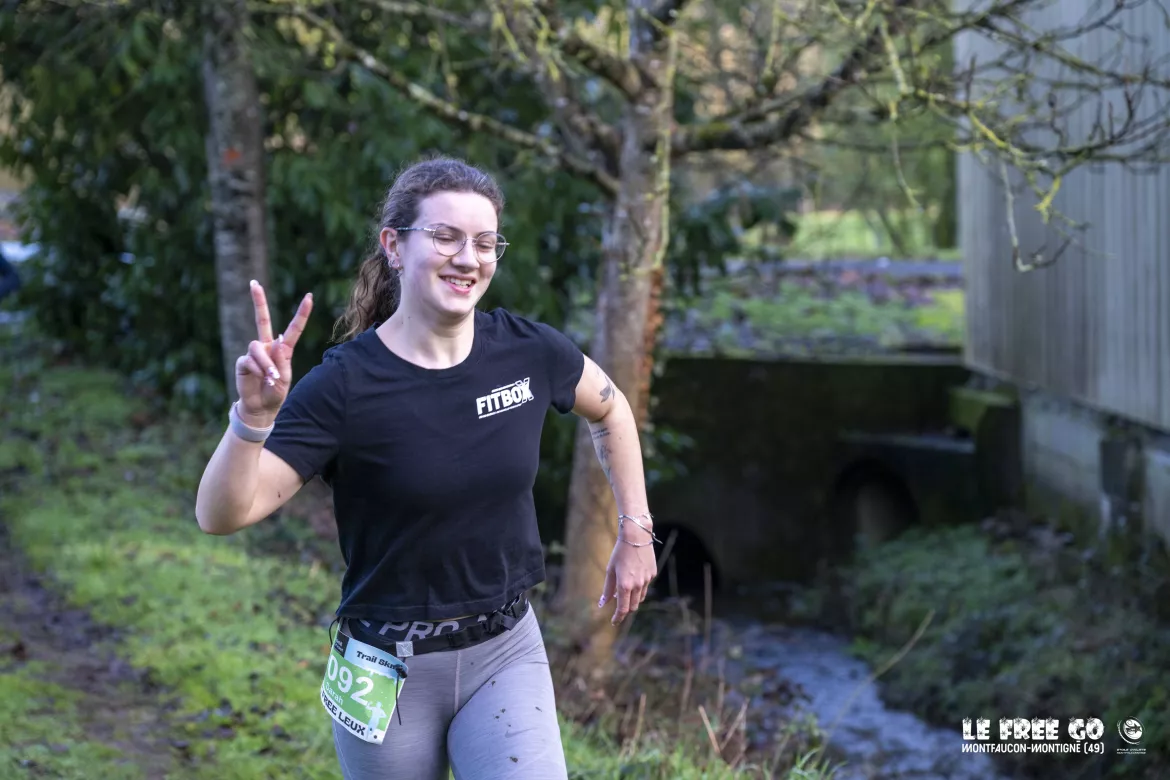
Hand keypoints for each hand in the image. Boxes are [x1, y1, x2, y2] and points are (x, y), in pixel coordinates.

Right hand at [235, 280, 312, 424]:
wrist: (261, 407)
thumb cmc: (276, 392)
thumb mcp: (284, 378)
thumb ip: (282, 360)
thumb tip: (276, 340)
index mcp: (283, 349)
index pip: (293, 328)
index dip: (301, 313)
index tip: (309, 296)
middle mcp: (268, 346)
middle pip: (262, 319)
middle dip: (258, 301)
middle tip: (253, 283)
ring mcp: (254, 352)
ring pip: (257, 346)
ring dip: (266, 362)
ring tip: (271, 377)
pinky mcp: (243, 361)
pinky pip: (249, 359)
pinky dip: (258, 369)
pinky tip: (262, 378)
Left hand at [599, 522, 657, 625]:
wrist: (636, 536)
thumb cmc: (619, 552)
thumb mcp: (610, 570)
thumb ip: (607, 589)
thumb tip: (602, 604)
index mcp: (625, 585)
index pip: (623, 609)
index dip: (618, 617)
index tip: (614, 621)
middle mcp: (637, 585)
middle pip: (633, 606)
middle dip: (625, 610)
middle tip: (618, 609)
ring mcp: (647, 580)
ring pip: (640, 597)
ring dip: (632, 599)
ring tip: (625, 591)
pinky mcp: (652, 574)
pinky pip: (645, 585)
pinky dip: (639, 587)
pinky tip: (634, 577)